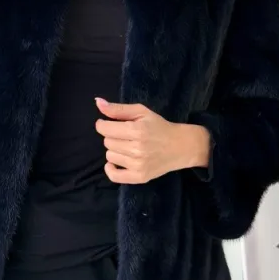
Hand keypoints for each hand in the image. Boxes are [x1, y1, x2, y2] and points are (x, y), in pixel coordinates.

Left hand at [94, 97, 210, 183]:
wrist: (180, 146)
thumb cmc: (159, 126)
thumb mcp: (141, 112)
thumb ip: (118, 108)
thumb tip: (98, 102)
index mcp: (137, 130)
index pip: (104, 128)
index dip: (103, 124)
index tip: (109, 124)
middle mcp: (137, 149)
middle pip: (107, 142)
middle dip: (113, 136)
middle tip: (125, 135)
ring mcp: (138, 165)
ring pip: (110, 156)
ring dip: (115, 150)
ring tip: (128, 146)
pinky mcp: (140, 177)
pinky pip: (114, 176)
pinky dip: (111, 168)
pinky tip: (116, 161)